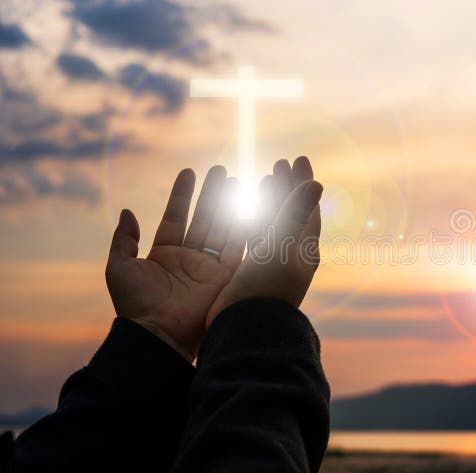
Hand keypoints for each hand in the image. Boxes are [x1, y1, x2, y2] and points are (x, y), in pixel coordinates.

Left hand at [106, 166, 245, 360]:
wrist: (159, 334)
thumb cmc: (135, 305)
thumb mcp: (120, 267)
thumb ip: (124, 239)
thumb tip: (126, 211)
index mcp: (165, 254)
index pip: (176, 216)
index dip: (182, 194)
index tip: (189, 172)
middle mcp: (190, 258)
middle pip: (204, 218)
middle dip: (212, 194)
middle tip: (221, 170)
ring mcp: (209, 267)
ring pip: (222, 228)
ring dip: (230, 205)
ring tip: (236, 180)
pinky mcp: (226, 278)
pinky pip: (237, 248)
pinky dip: (244, 227)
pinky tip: (250, 207)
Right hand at [207, 157, 322, 326]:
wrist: (247, 327)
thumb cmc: (267, 287)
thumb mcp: (282, 247)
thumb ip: (295, 213)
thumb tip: (316, 182)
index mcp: (305, 249)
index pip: (307, 207)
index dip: (302, 182)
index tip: (298, 158)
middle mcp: (292, 255)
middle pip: (292, 211)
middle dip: (287, 186)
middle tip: (280, 162)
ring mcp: (273, 263)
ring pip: (273, 223)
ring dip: (270, 200)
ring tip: (264, 179)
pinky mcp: (252, 271)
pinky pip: (255, 237)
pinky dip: (251, 218)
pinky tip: (242, 209)